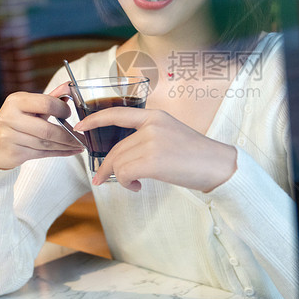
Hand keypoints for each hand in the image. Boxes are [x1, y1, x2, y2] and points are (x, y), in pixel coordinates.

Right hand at [0, 82, 84, 169]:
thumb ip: (50, 98)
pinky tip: (71, 151)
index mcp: (16, 101)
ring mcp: (10, 136)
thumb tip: (70, 87)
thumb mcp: (29, 106)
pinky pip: (43, 154)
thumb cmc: (16, 121)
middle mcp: (10, 117)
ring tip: (80, 144)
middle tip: (82, 136)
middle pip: (47, 129)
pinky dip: (60, 153)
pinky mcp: (14, 153)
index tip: (70, 114)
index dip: (62, 109)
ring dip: (67, 145)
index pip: (46, 103)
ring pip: (46, 144)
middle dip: (68, 135)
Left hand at [73, 108, 236, 191]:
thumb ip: (147, 137)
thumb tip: (123, 157)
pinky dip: (126, 183)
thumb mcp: (170, 135)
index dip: (95, 119)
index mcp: (155, 116)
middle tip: (102, 179)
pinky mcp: (153, 160)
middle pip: (116, 148)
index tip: (80, 127)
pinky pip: (125, 173)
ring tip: (133, 184)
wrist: (218, 166)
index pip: (117, 113)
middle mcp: (151, 125)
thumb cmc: (196, 156)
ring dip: (120, 177)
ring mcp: (152, 142)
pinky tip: (137, 186)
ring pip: (118, 162)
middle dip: (106, 166)